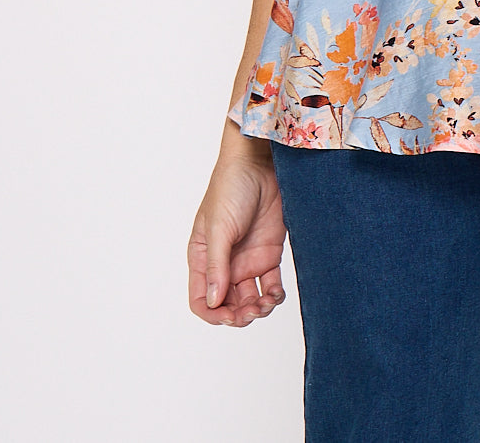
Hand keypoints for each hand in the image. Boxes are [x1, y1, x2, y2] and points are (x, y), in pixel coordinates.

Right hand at [188, 136, 287, 325]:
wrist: (261, 163)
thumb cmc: (231, 188)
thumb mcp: (219, 227)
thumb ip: (217, 265)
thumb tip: (214, 301)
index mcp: (203, 259)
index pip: (201, 299)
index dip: (213, 314)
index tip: (229, 316)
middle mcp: (224, 263)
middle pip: (228, 303)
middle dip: (239, 314)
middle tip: (253, 311)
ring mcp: (248, 259)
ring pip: (250, 298)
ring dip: (258, 308)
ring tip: (267, 303)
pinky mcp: (269, 252)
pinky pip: (271, 284)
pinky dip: (274, 295)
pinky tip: (277, 295)